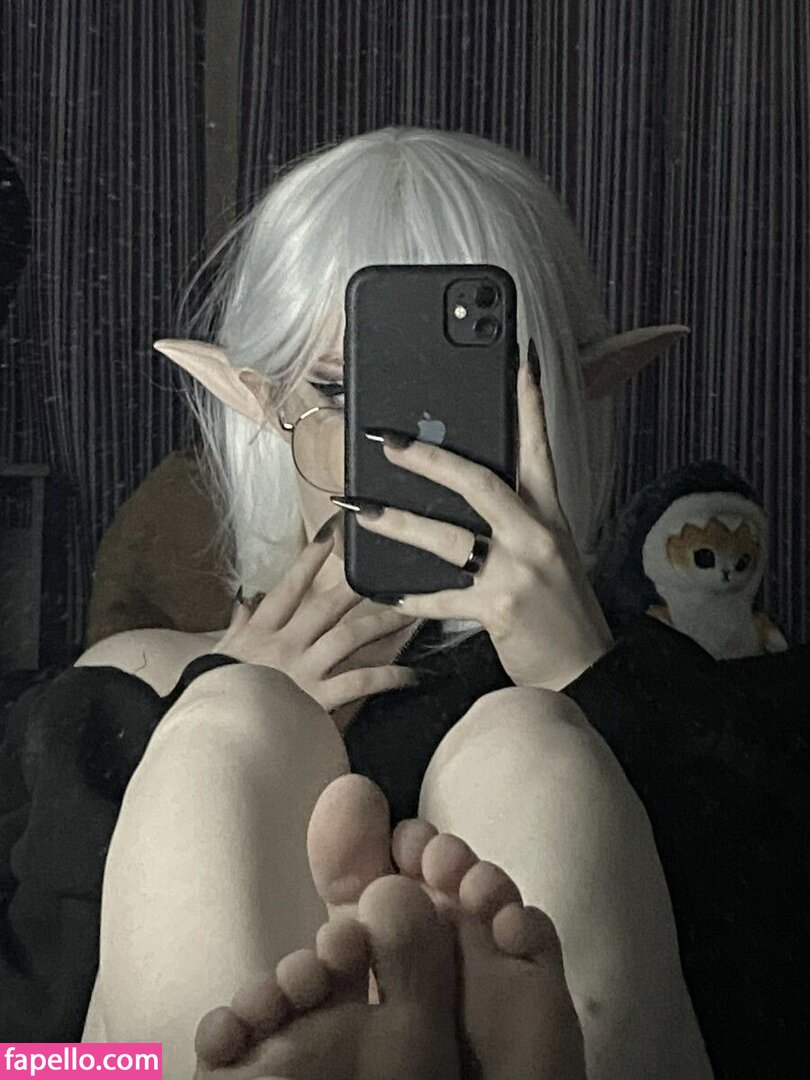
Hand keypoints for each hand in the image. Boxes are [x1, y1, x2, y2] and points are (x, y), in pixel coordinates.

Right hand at [210, 517, 418, 712]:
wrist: (214, 734)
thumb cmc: (214, 694)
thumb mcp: (219, 655)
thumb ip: (237, 627)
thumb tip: (244, 602)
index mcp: (261, 631)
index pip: (289, 588)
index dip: (310, 559)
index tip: (331, 534)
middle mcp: (284, 645)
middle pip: (327, 607)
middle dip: (358, 587)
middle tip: (388, 572)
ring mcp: (302, 670)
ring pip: (349, 636)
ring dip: (382, 624)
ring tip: (409, 614)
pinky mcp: (317, 699)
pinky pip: (359, 682)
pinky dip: (387, 677)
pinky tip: (409, 674)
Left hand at [351, 343, 612, 690]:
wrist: (584, 668)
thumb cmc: (561, 608)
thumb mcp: (552, 552)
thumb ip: (517, 522)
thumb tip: (469, 498)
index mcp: (550, 517)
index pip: (539, 451)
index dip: (528, 407)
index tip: (518, 366)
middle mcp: (536, 536)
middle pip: (479, 483)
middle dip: (429, 460)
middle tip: (390, 442)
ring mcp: (519, 572)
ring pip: (448, 538)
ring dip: (399, 522)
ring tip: (363, 510)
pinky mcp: (500, 608)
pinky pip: (443, 598)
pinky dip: (410, 597)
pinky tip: (384, 592)